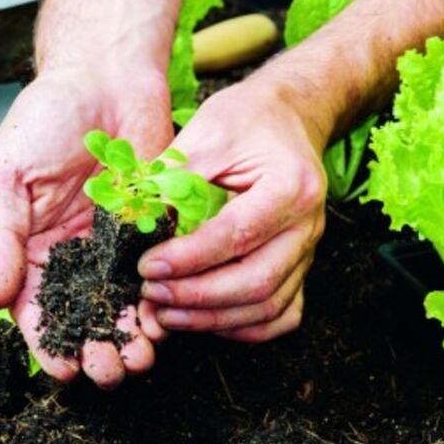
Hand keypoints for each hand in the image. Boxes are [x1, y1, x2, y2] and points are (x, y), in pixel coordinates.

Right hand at [0, 65, 172, 386]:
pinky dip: (159, 302)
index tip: (62, 370)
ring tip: (138, 360)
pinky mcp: (152, 228)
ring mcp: (115, 244)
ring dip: (129, 337)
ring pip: (121, 305)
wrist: (106, 74)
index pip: (35, 308)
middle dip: (93, 350)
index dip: (46, 343)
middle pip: (81, 316)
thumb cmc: (45, 117)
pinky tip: (164, 322)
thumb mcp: (6, 175)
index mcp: (30, 245)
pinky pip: (156, 274)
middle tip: (108, 372)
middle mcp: (73, 253)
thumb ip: (0, 238)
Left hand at [136, 76, 327, 341]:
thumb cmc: (247, 118)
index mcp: (290, 185)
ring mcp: (308, 249)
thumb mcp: (207, 132)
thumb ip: (174, 178)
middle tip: (151, 295)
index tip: (147, 267)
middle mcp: (308, 224)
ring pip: (269, 306)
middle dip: (198, 297)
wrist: (289, 116)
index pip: (237, 234)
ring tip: (166, 314)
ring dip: (213, 319)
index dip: (189, 258)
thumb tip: (135, 225)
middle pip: (257, 282)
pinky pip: (282, 314)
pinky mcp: (301, 265)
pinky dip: (244, 327)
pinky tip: (205, 320)